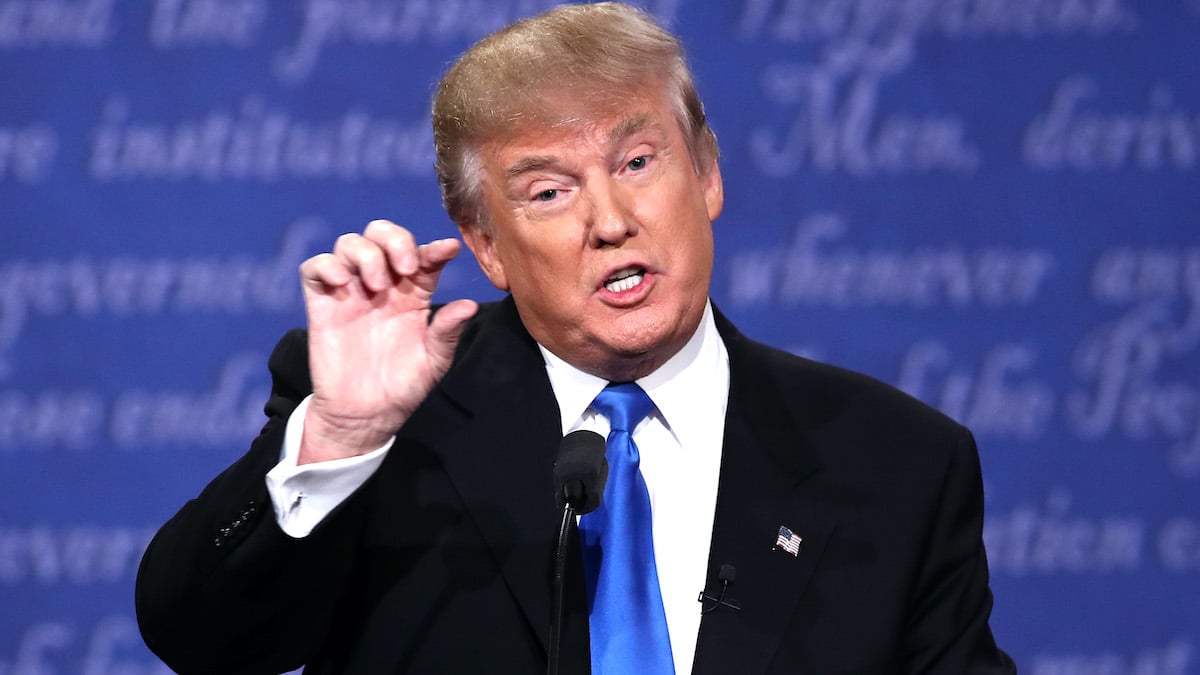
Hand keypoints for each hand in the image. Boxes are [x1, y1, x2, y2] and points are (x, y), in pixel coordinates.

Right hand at [297, 220, 477, 463]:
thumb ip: (447, 331)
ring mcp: (350, 291)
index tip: (448, 250)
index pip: (423, 256)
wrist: (365, 415)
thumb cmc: (403, 387)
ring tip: (377, 286)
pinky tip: (343, 283)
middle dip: (395, 239)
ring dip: (366, 254)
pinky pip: (314, 267)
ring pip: (349, 243)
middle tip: (406, 268)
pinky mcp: (322, 304)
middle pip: (381, 234)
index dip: (435, 248)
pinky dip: (327, 265)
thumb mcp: (434, 361)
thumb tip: (469, 305)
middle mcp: (382, 284)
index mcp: (413, 294)